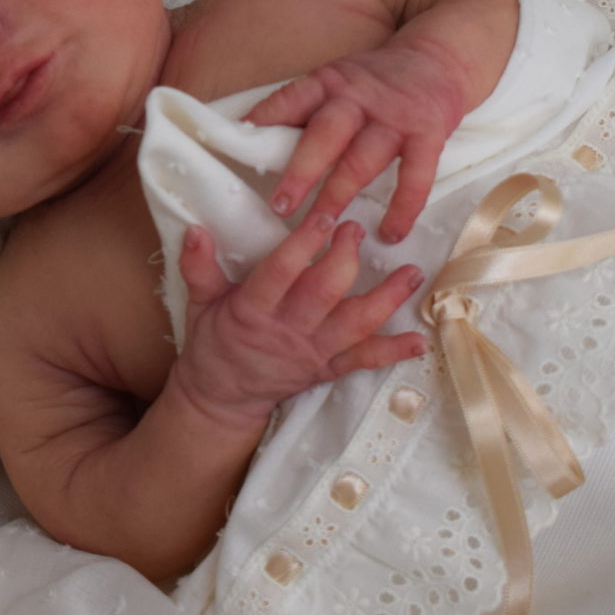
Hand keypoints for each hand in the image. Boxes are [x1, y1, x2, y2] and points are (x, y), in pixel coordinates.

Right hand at [169, 220, 426, 433]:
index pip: (280, 272)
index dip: (303, 245)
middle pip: (323, 294)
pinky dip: (393, 351)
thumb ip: (198, 266)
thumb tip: (196, 228)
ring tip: (412, 274)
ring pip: (354, 325)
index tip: (323, 216)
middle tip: (357, 228)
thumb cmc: (213, 342)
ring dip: (386, 300)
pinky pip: (364, 360)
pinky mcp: (328, 368)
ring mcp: (313, 352)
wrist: (222, 398)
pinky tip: (419, 341)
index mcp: (253, 310)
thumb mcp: (199, 303)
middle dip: (345, 259)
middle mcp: (288, 331)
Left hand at [244, 42, 469, 242]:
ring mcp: (394, 116)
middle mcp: (358, 97)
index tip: (239, 144)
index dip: (265, 120)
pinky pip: (416, 175)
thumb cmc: (374, 82)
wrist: (438, 57)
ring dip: (340, 194)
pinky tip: (390, 234)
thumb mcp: (336, 82)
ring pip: (363, 158)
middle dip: (301, 171)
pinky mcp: (428, 134)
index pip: (292, 99)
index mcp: (329, 82)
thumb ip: (304, 110)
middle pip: (325, 134)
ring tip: (320, 228)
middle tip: (279, 206)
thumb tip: (251, 142)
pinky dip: (403, 207)